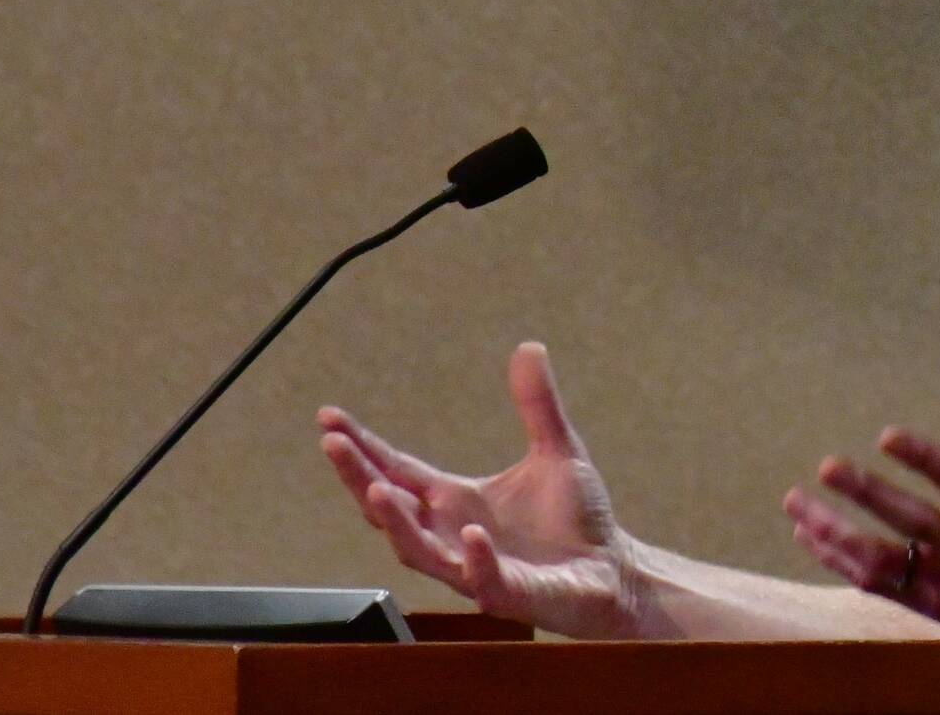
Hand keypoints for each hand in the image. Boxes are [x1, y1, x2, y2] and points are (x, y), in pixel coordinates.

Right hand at [317, 341, 640, 637]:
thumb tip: (528, 347)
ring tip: (376, 489)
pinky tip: (473, 535)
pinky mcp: (510, 592)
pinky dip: (475, 559)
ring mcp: (475, 567)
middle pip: (389, 509)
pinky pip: (484, 580)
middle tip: (333, 444)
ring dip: (398, 523)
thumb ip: (537, 404)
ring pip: (420, 551)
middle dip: (358, 477)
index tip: (328, 418)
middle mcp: (452, 535)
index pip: (396, 470)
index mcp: (455, 501)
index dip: (361, 447)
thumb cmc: (576, 518)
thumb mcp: (557, 450)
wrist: (611, 571)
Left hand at [781, 347, 939, 636]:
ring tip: (797, 503)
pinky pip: (878, 583)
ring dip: (836, 532)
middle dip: (867, 494)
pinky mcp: (932, 605)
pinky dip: (839, 559)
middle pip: (912, 521)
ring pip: (883, 559)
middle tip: (828, 466)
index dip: (924, 459)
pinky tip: (809, 533)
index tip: (887, 436)